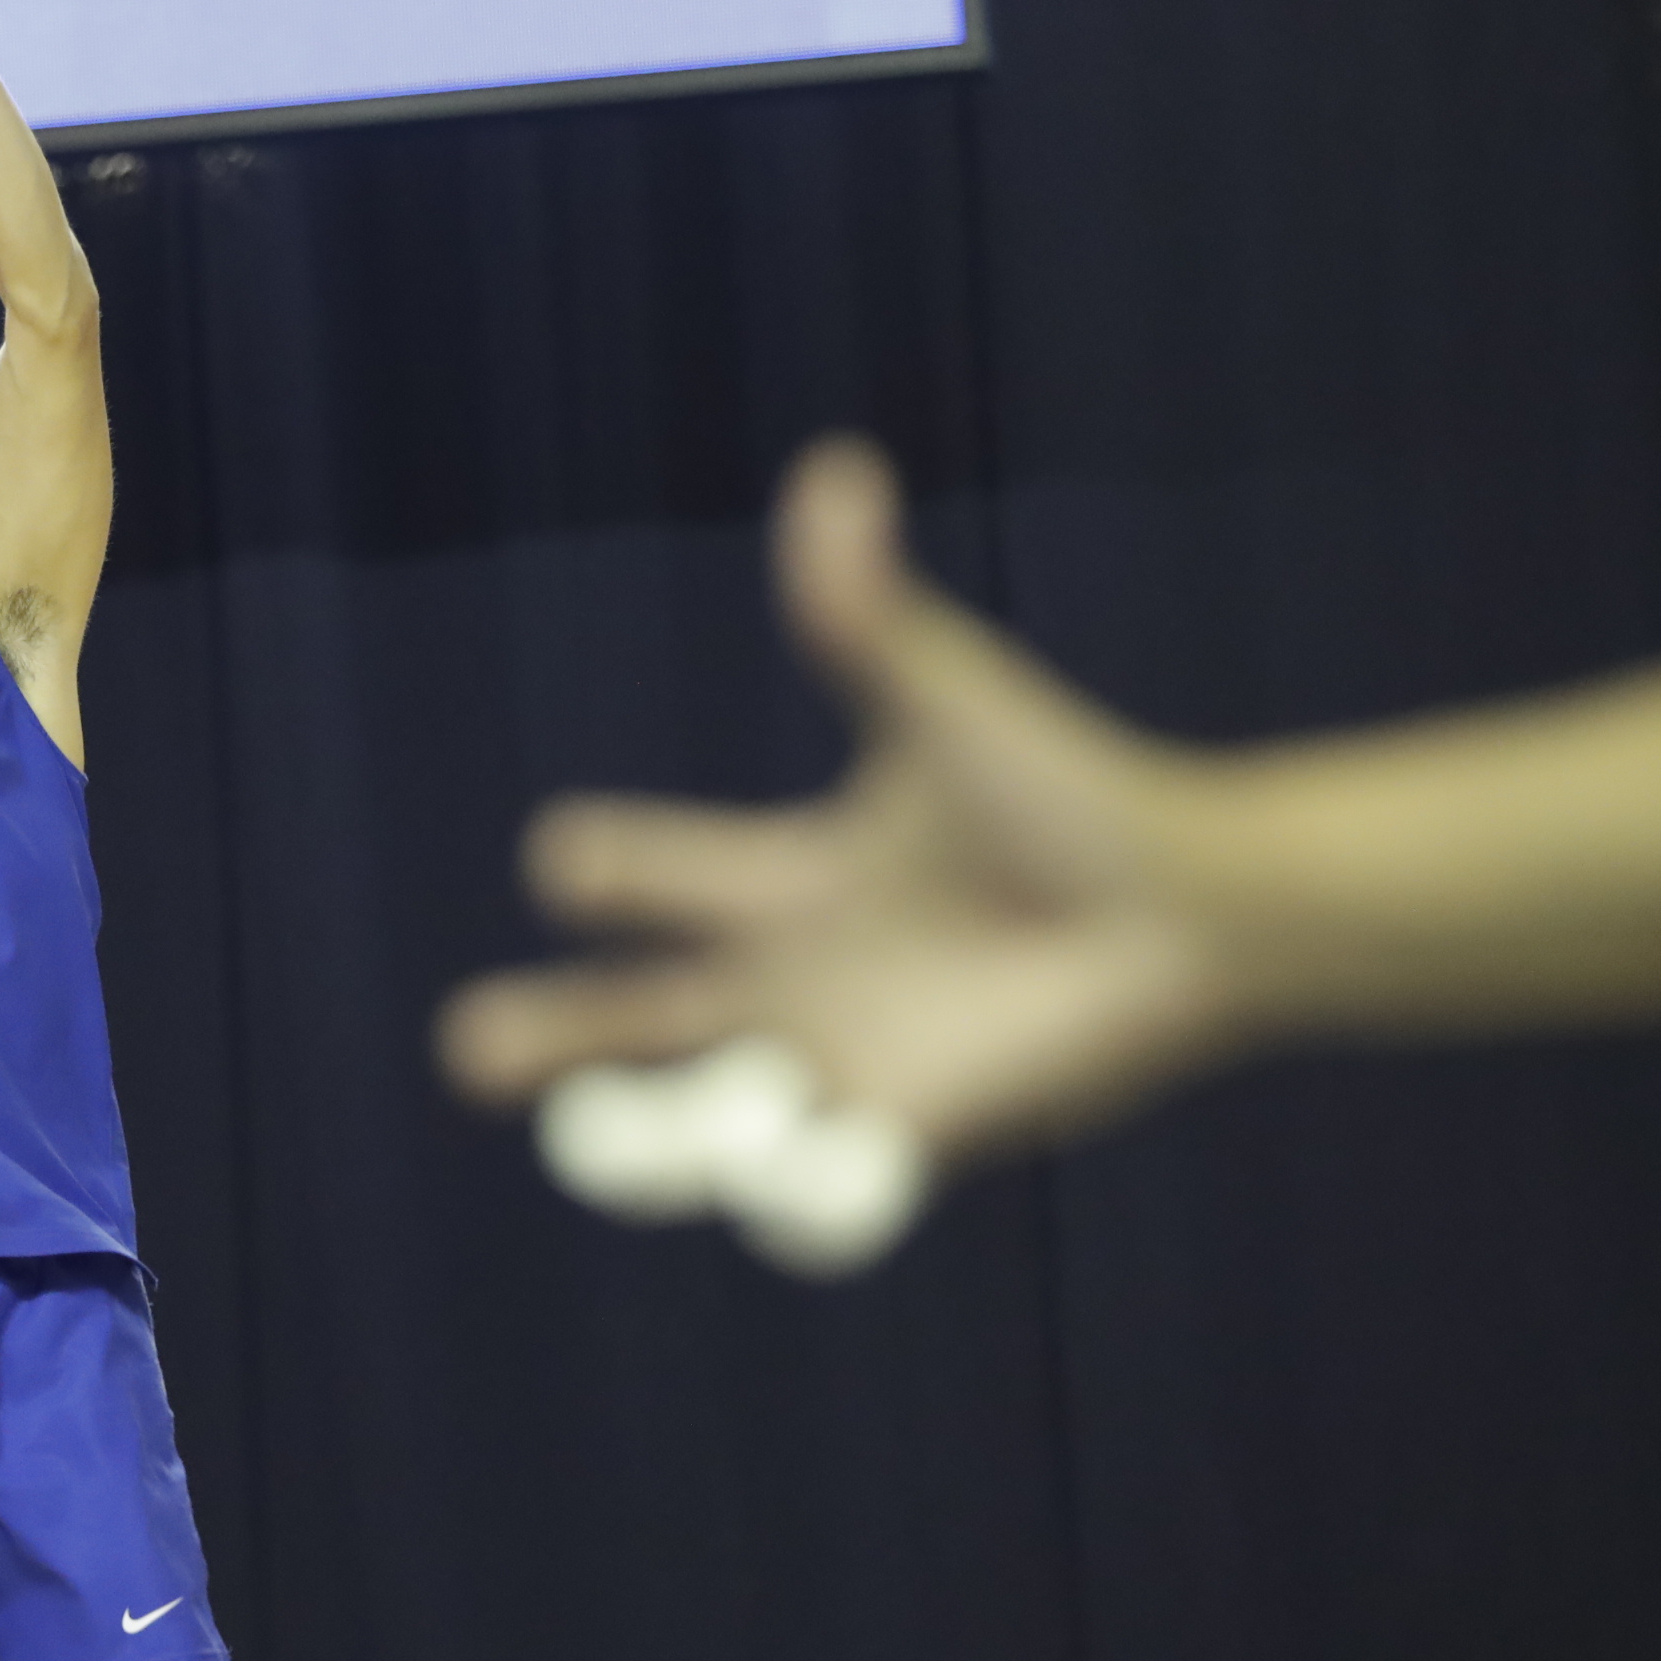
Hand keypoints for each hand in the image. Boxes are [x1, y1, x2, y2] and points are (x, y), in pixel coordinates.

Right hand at [437, 440, 1233, 1166]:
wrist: (1191, 906)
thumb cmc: (1068, 795)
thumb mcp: (942, 698)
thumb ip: (864, 611)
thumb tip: (834, 469)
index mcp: (782, 882)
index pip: (645, 878)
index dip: (595, 866)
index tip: (574, 863)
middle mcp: (791, 983)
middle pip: (630, 1023)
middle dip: (545, 1041)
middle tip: (469, 1052)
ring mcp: (840, 1068)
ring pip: (696, 1126)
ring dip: (635, 1138)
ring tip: (589, 1134)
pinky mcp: (906, 1138)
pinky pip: (810, 1191)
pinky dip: (779, 1188)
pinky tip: (758, 1172)